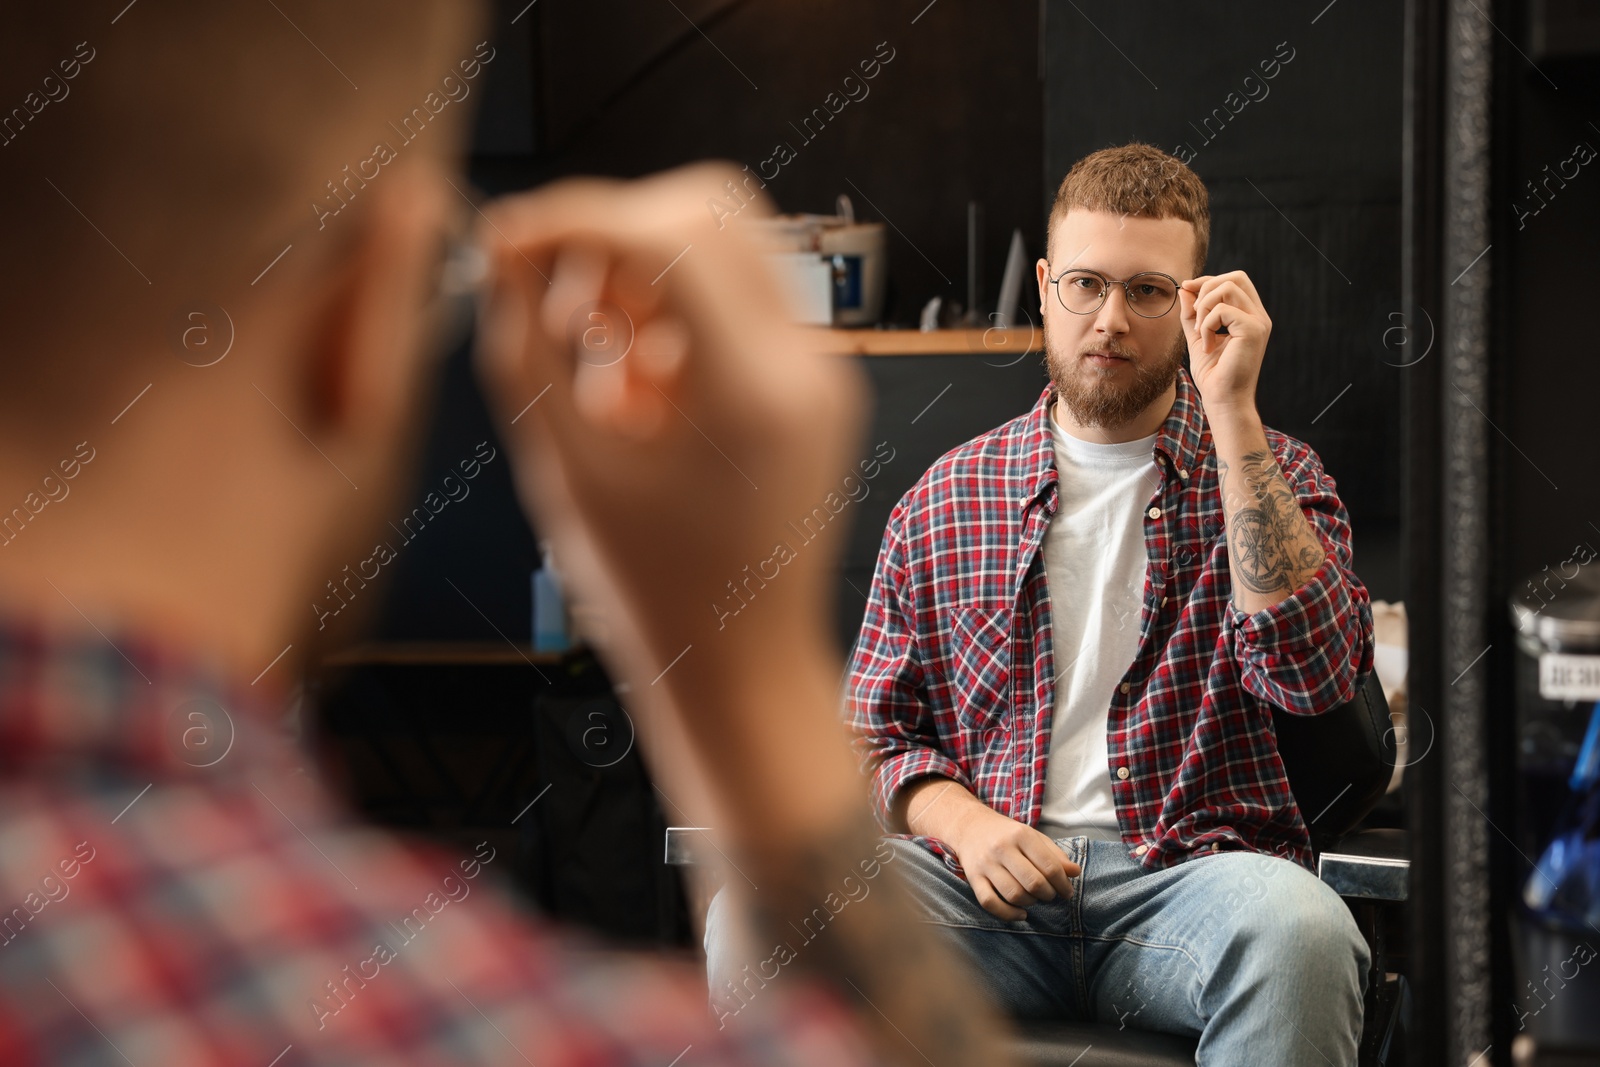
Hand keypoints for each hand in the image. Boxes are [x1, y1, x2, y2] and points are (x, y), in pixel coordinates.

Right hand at [474, 164, 867, 695]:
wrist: (742, 667)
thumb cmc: (657, 597)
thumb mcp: (566, 473)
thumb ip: (524, 354)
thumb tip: (503, 259)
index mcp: (751, 395)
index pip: (666, 233)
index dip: (572, 219)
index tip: (508, 239)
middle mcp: (806, 369)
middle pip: (712, 209)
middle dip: (615, 235)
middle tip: (554, 299)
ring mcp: (821, 374)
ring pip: (727, 248)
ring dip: (643, 280)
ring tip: (596, 371)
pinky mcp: (814, 386)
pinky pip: (738, 305)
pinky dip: (674, 321)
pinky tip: (637, 398)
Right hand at [946, 804, 1080, 921]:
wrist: (969, 825)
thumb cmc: (1007, 834)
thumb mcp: (1033, 836)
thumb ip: (1055, 855)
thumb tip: (1075, 873)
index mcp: (1021, 835)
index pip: (1049, 866)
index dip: (1063, 884)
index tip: (1067, 891)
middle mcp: (1002, 848)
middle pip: (1033, 883)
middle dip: (1048, 894)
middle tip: (1050, 894)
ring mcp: (985, 864)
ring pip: (1014, 895)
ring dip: (1031, 903)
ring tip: (1034, 898)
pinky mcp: (973, 878)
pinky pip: (990, 903)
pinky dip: (1008, 914)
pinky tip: (1020, 914)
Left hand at [1178, 270, 1271, 414]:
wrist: (1223, 400)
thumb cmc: (1213, 373)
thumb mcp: (1198, 335)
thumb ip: (1192, 313)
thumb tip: (1186, 288)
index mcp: (1249, 314)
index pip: (1234, 280)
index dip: (1208, 280)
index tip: (1187, 289)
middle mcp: (1258, 315)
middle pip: (1236, 277)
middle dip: (1207, 288)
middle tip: (1195, 314)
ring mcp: (1259, 322)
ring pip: (1228, 288)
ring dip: (1204, 308)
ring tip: (1201, 332)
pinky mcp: (1254, 330)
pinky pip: (1222, 311)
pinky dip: (1207, 325)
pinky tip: (1207, 346)